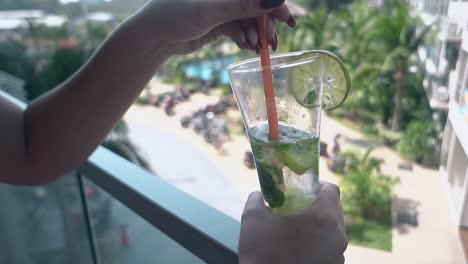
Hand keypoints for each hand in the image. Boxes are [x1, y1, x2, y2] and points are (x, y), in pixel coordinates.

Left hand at [132, 0, 295, 54]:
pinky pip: (239, 29)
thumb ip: (243, 5)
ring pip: (248, 20)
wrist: (153, 37)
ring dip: (255, 35)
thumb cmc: (174, 15)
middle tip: (269, 43)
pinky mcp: (218, 23)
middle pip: (255, 5)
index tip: (286, 21)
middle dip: (265, 24)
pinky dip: (244, 38)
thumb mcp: (210, 10)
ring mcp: (221, 8)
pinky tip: (245, 46)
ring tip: (254, 48)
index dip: (274, 4)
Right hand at [239, 182, 346, 263]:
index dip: (317, 186)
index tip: (302, 191)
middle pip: (334, 210)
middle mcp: (338, 234)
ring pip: (333, 231)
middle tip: (297, 209)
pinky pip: (331, 249)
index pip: (332, 190)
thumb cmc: (263, 253)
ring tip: (297, 232)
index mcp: (323, 216)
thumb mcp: (252, 219)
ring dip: (319, 227)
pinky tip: (300, 250)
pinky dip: (320, 245)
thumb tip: (259, 195)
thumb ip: (256, 199)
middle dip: (317, 206)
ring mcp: (338, 254)